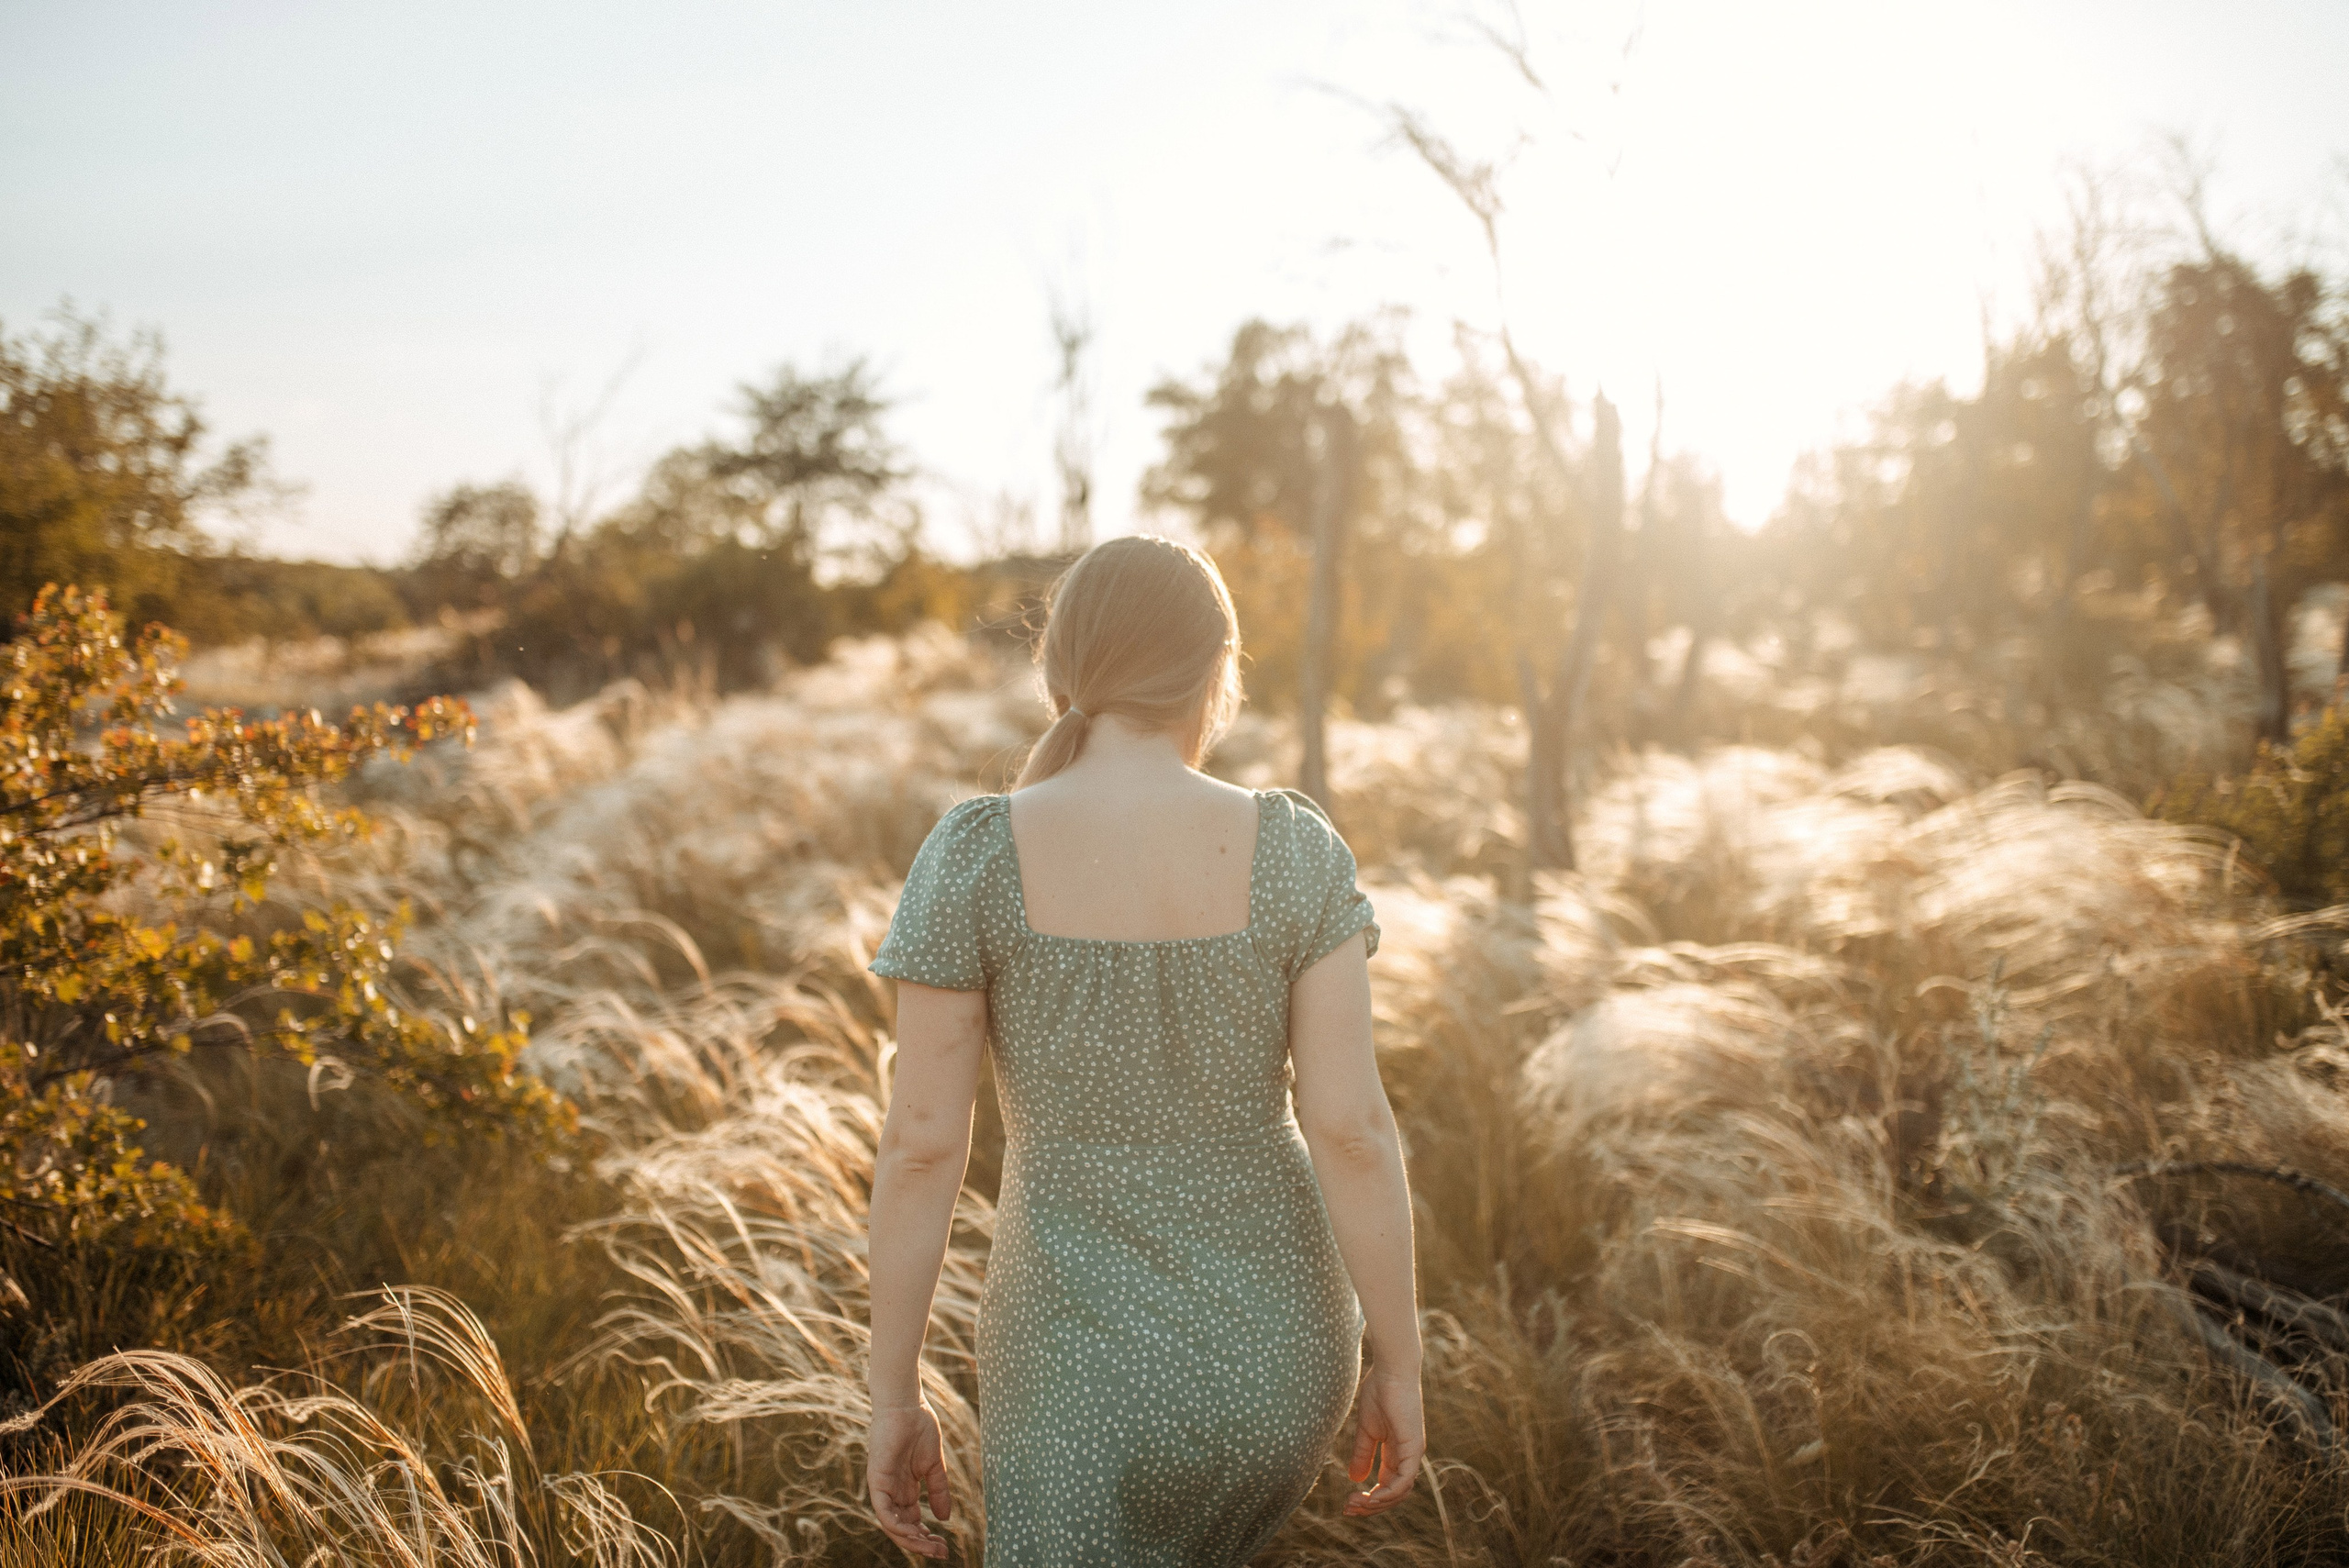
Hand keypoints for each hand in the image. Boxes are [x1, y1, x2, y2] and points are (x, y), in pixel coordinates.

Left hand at [866, 1400, 952, 1558]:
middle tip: (941, 1553)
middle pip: (902, 1528)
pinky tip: (914, 1531)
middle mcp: (892, 1492)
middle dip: (920, 1544)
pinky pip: (883, 1511)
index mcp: (905, 1489)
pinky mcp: (876, 1480)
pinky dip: (897, 1525)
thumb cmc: (919, 1428)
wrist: (908, 1404)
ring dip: (910, 1539)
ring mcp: (883, 1487)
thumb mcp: (934, 1466)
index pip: (912, 1522)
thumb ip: (938, 1491)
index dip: (926, 1537)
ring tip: (930, 1547)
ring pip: (891, 1525)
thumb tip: (944, 1519)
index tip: (945, 1546)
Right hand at [1342, 1364, 1423, 1515]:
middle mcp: (1408, 1457)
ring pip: (1400, 1493)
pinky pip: (1404, 1480)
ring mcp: (1413, 1453)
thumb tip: (1356, 1479)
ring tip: (1354, 1504)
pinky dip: (1388, 1493)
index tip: (1346, 1503)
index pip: (1387, 1486)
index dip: (1369, 1499)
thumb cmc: (1379, 1392)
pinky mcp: (1414, 1448)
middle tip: (1347, 1509)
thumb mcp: (1366, 1430)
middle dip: (1371, 1506)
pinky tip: (1371, 1496)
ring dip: (1377, 1503)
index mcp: (1397, 1452)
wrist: (1390, 1371)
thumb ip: (1363, 1453)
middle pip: (1393, 1494)